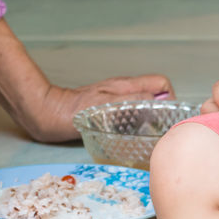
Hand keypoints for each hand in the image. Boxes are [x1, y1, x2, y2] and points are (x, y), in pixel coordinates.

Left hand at [21, 75, 174, 142]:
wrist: (47, 113)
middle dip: (164, 110)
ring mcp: (115, 98)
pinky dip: (136, 122)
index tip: (169, 118)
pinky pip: (131, 113)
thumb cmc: (73, 111)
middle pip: (156, 93)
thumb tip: (158, 101)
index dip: (171, 98)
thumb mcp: (106, 106)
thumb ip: (132, 100)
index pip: (161, 83)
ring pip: (144, 103)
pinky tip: (131, 136)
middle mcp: (123, 90)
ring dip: (151, 117)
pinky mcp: (106, 108)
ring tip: (149, 134)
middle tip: (161, 129)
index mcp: (126, 86)